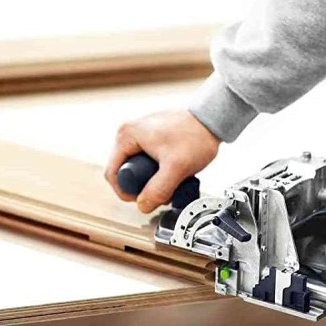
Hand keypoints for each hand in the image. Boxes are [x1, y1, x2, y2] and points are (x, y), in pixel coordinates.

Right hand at [105, 110, 219, 213]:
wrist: (212, 121)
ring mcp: (140, 133)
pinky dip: (156, 170)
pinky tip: (171, 173)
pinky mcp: (151, 136)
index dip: (124, 192)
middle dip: (140, 186)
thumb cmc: (196, 136)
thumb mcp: (176, 168)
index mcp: (127, 135)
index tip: (141, 199)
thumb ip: (158, 189)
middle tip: (158, 192)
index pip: (112, 173)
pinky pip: (145, 160)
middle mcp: (129, 132)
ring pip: (136, 166)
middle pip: (124, 171)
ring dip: (150, 179)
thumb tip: (143, 205)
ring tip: (168, 181)